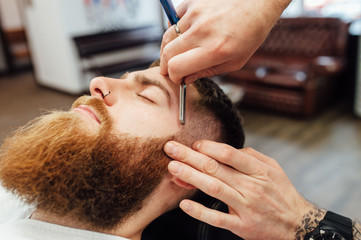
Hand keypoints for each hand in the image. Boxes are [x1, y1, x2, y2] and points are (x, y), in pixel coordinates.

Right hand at [160, 0, 290, 83]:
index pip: (176, 67)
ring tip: (181, 51)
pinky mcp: (193, 2)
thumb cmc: (251, 32)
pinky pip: (173, 19)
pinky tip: (188, 32)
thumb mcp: (235, 61)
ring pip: (167, 37)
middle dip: (166, 65)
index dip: (173, 76)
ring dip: (171, 47)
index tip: (177, 77)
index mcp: (215, 50)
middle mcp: (202, 31)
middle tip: (170, 69)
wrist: (259, 1)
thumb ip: (208, 72)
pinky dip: (176, 28)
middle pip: (166, 53)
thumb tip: (185, 79)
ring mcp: (196, 15)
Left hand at [164, 140, 312, 239]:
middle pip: (216, 168)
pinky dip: (199, 211)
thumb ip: (252, 156)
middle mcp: (251, 187)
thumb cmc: (282, 193)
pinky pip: (217, 218)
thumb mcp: (273, 169)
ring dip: (191, 177)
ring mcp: (245, 207)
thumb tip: (229, 149)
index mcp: (259, 171)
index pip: (230, 154)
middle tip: (171, 148)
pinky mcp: (241, 226)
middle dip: (190, 157)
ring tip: (173, 168)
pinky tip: (185, 204)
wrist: (298, 225)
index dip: (209, 147)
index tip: (194, 143)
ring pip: (214, 188)